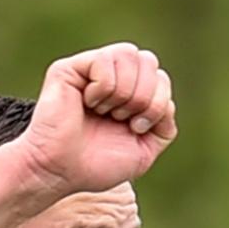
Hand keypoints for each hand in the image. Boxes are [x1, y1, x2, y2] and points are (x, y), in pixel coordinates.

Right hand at [19, 44, 176, 198]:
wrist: (60, 172)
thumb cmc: (94, 166)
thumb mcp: (143, 153)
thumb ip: (164, 127)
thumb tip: (168, 102)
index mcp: (129, 94)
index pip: (160, 76)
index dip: (158, 102)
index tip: (136, 128)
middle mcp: (111, 77)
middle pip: (149, 60)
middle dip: (143, 96)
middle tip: (120, 119)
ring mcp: (91, 69)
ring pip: (129, 54)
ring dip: (124, 92)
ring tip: (104, 112)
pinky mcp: (71, 68)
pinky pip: (104, 60)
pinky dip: (103, 88)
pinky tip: (87, 103)